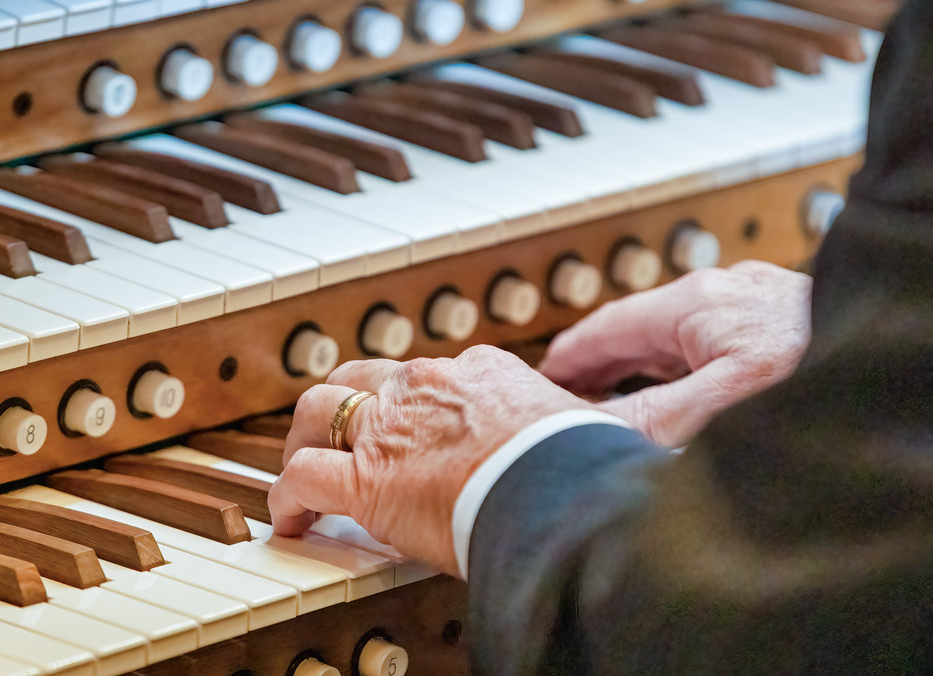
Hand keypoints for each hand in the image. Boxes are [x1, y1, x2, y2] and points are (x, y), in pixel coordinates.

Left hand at [269, 346, 592, 574]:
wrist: (556, 489)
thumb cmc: (578, 465)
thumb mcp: (587, 426)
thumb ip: (593, 423)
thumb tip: (643, 425)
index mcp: (477, 372)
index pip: (426, 377)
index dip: (410, 404)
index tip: (412, 430)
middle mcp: (424, 386)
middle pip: (359, 379)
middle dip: (344, 407)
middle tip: (342, 438)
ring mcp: (388, 428)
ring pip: (318, 411)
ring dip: (305, 441)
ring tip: (304, 469)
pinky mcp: (365, 477)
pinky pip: (303, 477)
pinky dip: (289, 497)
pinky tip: (292, 520)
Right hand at [538, 261, 811, 447]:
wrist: (898, 367)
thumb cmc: (819, 382)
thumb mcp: (709, 411)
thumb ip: (638, 421)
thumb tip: (577, 436)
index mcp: (699, 300)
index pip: (607, 326)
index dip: (568, 358)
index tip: (538, 379)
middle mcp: (728, 291)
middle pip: (642, 329)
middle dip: (605, 365)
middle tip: (569, 397)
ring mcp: (761, 303)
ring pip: (682, 336)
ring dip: (647, 368)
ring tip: (619, 401)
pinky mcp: (789, 322)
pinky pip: (716, 343)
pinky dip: (689, 367)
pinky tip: (689, 395)